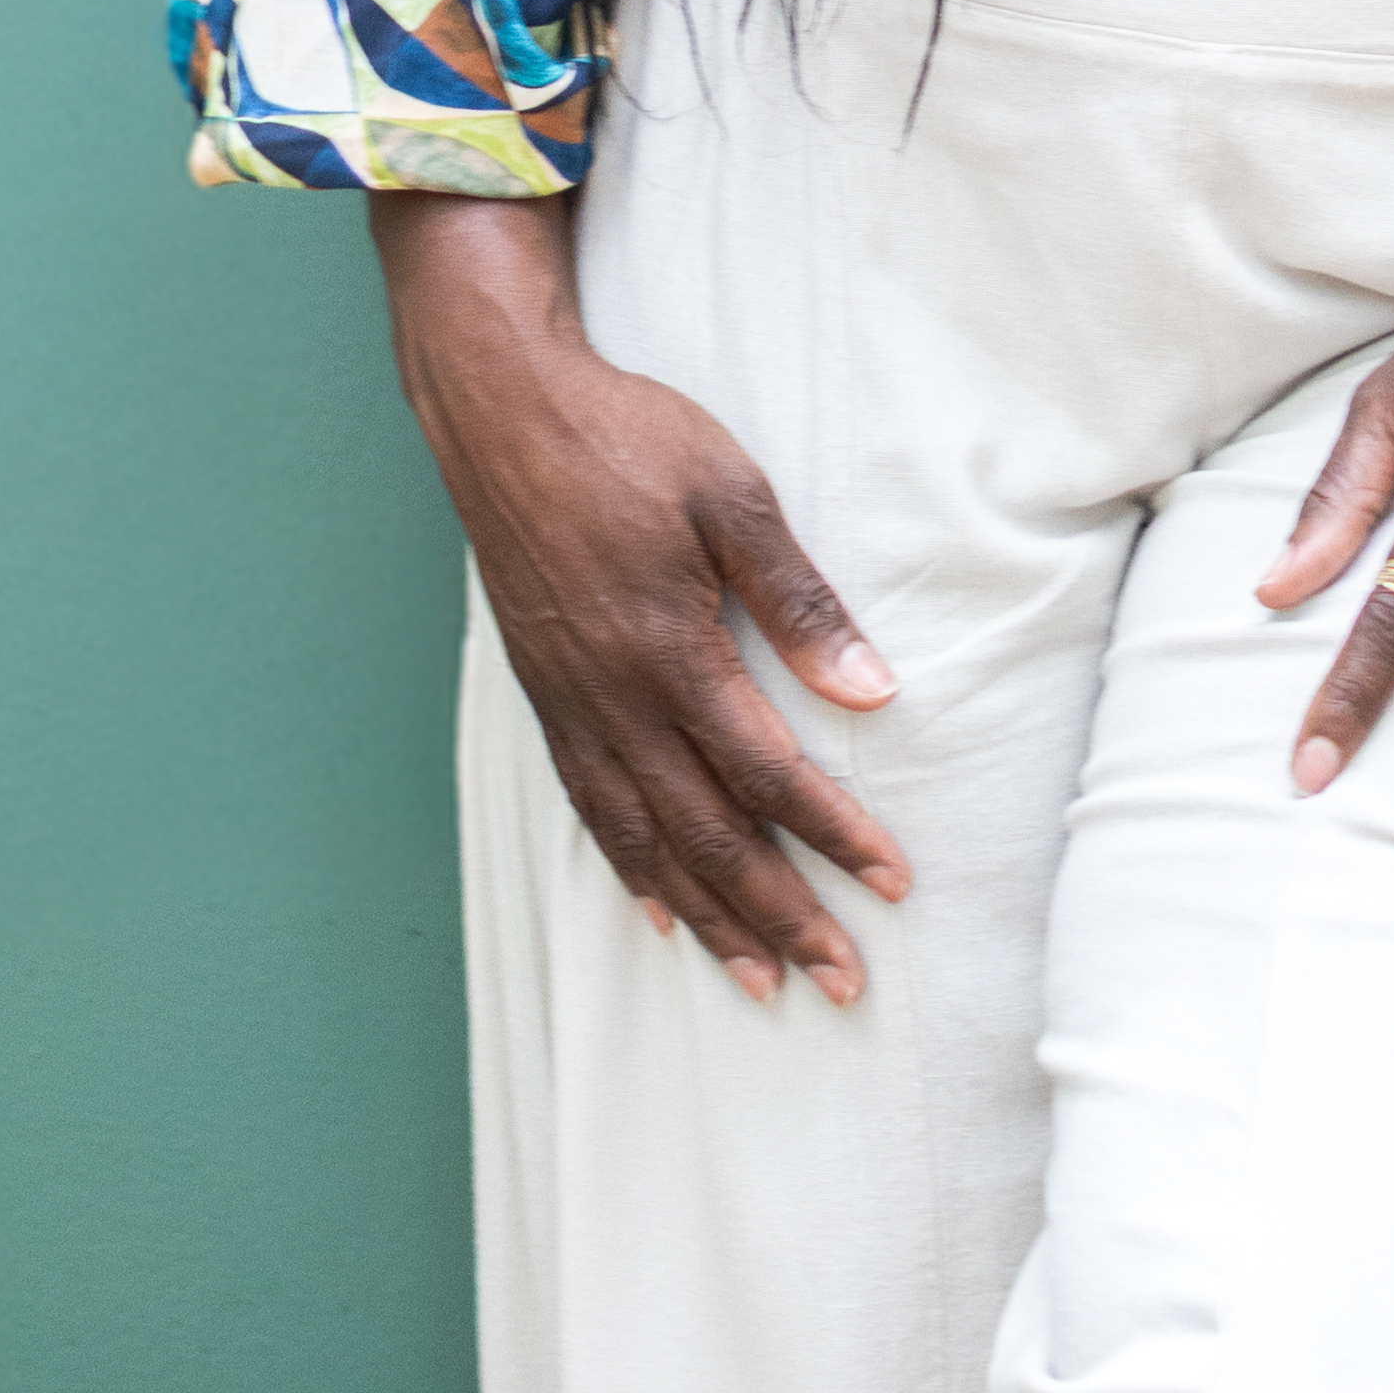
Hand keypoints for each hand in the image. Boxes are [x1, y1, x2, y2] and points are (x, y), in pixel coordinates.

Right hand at [368, 189, 905, 1009]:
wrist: (501, 411)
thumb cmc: (625, 438)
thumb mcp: (730, 494)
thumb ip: (799, 599)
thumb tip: (871, 692)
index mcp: (669, 651)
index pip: (768, 773)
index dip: (835, 835)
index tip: (892, 883)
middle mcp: (615, 698)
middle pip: (709, 835)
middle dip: (781, 914)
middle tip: (842, 981)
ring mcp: (573, 705)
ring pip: (647, 841)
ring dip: (711, 918)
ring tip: (763, 981)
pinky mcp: (545, 696)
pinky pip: (592, 810)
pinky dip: (632, 871)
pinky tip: (661, 911)